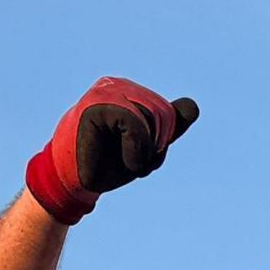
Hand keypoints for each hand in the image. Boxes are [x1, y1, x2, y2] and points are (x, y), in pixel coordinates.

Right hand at [26, 78, 198, 224]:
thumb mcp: (147, 146)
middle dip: (154, 147)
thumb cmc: (108, 164)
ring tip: (123, 161)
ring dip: (144, 151)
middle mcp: (116, 86)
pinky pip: (134, 124)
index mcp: (128, 92)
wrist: (77, 183)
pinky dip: (136, 150)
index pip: (168, 112)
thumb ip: (170, 127)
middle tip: (131, 161)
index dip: (161, 141)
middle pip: (162, 114)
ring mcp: (104, 92)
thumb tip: (193, 106)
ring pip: (151, 117)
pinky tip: (122, 160)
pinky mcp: (95, 106)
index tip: (139, 156)